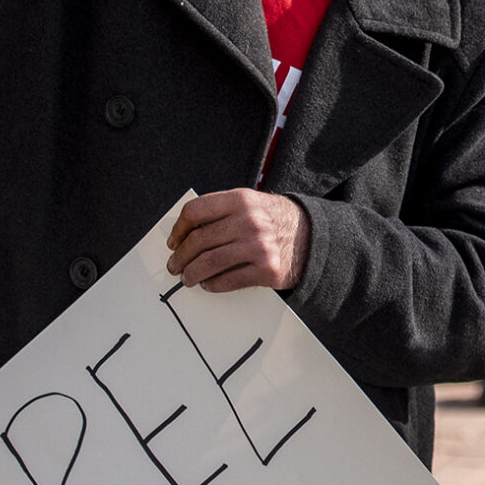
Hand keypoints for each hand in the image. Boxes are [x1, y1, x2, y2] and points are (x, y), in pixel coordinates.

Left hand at [164, 189, 309, 291]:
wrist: (311, 237)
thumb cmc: (274, 220)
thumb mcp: (251, 203)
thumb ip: (221, 211)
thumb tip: (184, 233)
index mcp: (241, 200)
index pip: (195, 212)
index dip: (178, 229)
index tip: (173, 241)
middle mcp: (249, 222)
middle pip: (198, 240)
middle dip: (180, 257)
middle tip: (175, 265)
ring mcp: (258, 247)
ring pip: (209, 263)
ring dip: (191, 273)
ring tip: (187, 278)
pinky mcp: (266, 270)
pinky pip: (228, 280)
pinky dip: (212, 285)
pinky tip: (208, 283)